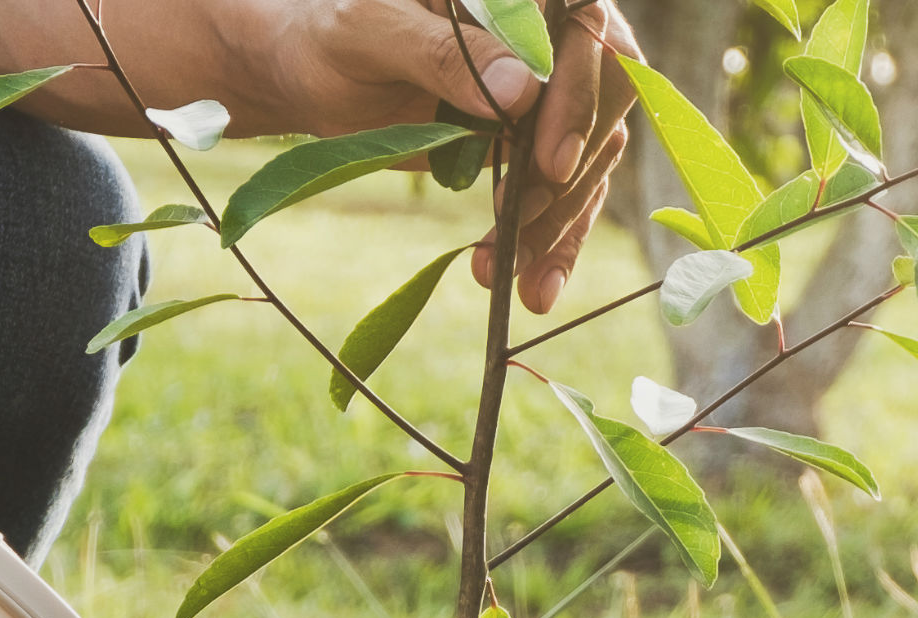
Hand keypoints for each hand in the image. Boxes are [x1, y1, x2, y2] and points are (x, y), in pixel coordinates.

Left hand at [257, 0, 638, 313]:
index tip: (551, 162)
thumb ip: (445, 54)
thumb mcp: (374, 31)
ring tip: (517, 278)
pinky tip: (534, 288)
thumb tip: (523, 92)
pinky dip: (553, 244)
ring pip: (589, 159)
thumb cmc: (335, 32)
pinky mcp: (532, 146)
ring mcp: (547, 96)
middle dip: (568, 177)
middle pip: (603, 106)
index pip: (586, 37)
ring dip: (558, 225)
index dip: (580, 99)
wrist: (314, 72)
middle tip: (520, 227)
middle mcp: (551, 37)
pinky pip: (563, 195)